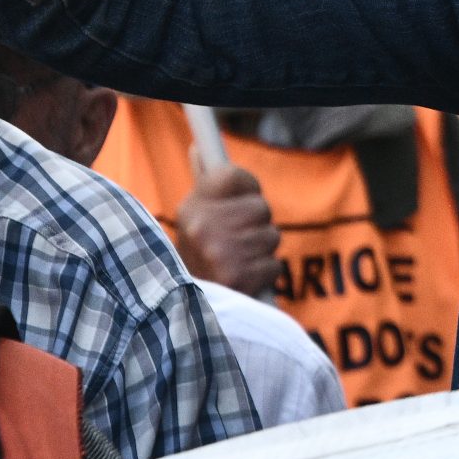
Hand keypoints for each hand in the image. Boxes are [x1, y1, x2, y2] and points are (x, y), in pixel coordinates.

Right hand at [177, 159, 281, 297]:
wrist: (183, 309)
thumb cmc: (196, 255)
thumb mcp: (193, 216)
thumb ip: (204, 182)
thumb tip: (199, 148)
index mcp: (192, 205)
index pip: (234, 175)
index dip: (246, 188)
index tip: (241, 200)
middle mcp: (203, 225)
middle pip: (261, 208)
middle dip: (257, 225)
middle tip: (237, 241)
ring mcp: (220, 252)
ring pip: (271, 237)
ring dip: (261, 251)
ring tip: (237, 261)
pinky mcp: (237, 279)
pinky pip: (274, 266)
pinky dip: (264, 275)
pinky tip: (244, 280)